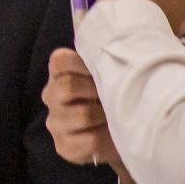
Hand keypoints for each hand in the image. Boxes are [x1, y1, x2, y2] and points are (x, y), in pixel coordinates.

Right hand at [42, 49, 146, 183]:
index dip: (82, 64)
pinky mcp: (64, 146)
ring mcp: (56, 122)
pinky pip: (85, 141)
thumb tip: (132, 37)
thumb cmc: (122, 96)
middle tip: (118, 95)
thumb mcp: (119, 72)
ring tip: (119, 117)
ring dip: (106, 117)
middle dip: (98, 92)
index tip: (105, 69)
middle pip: (68, 87)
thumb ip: (115, 57)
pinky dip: (105, 140)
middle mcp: (52, 95)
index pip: (59, 61)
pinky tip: (114, 136)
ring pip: (80, 115)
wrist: (128, 134)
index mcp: (61, 72)